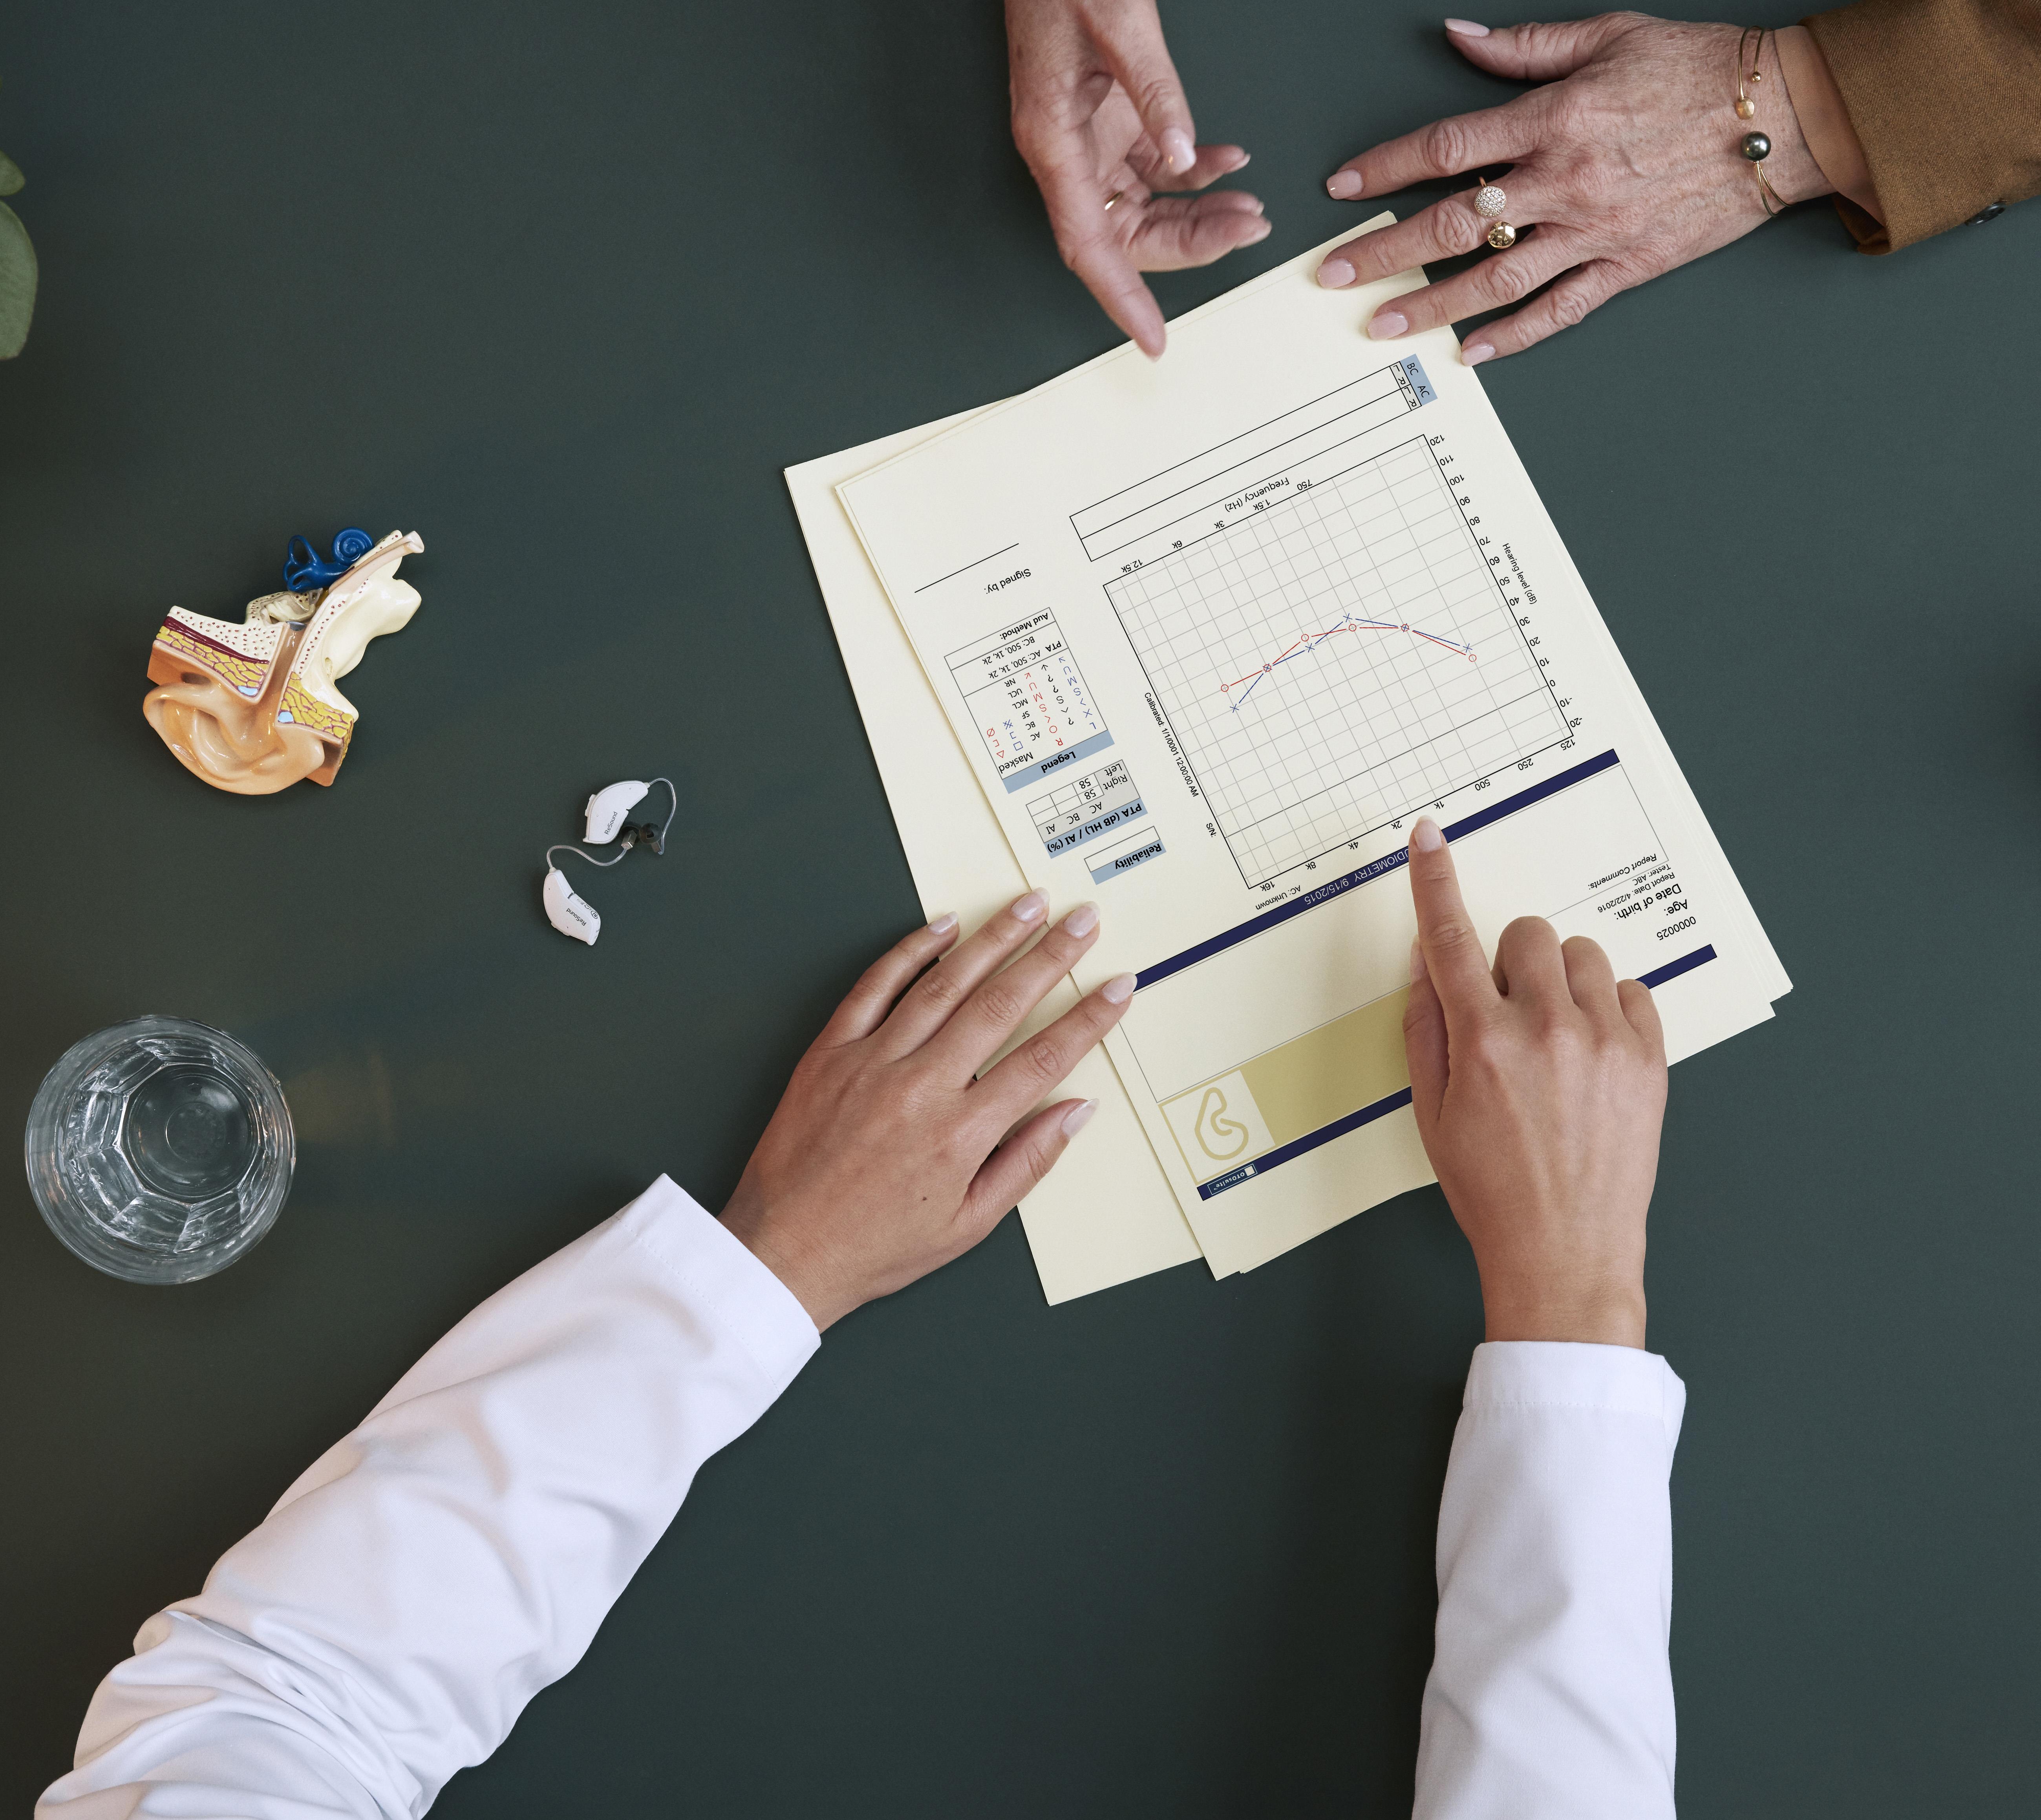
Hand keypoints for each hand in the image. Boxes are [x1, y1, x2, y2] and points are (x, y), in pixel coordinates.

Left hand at [720, 893, 1133, 1328]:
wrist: (784, 1249)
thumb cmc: (876, 1245)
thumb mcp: (968, 1224)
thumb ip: (1027, 1162)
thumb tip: (1076, 1110)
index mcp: (961, 1134)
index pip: (1042, 1059)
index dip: (1088, 1019)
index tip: (1117, 987)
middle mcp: (920, 1088)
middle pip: (1001, 1004)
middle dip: (1050, 956)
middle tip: (1081, 920)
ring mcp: (872, 1062)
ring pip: (944, 983)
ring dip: (993, 938)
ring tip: (1028, 905)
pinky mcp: (830, 1052)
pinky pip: (875, 986)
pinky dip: (910, 951)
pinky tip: (942, 926)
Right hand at [1007, 0, 1267, 356]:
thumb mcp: (1119, 23)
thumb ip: (1155, 92)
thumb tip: (1186, 156)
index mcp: (1053, 142)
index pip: (1089, 246)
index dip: (1122, 299)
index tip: (1152, 340)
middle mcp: (1066, 151)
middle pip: (1125, 233)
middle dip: (1189, 243)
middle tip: (1247, 232)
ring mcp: (1087, 137)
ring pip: (1144, 205)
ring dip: (1198, 213)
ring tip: (1250, 208)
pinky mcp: (1108, 117)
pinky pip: (1153, 165)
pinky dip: (1195, 172)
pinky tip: (1231, 164)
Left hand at [1317, 15, 1831, 363]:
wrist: (1781, 115)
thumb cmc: (1696, 70)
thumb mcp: (1609, 34)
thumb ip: (1526, 47)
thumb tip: (1457, 36)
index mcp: (1556, 118)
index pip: (1448, 146)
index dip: (1388, 167)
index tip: (1345, 187)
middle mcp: (1567, 179)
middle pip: (1455, 223)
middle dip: (1386, 250)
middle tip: (1334, 274)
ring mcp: (1595, 230)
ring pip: (1495, 278)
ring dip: (1431, 305)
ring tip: (1382, 323)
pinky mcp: (1626, 266)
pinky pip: (1558, 311)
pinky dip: (1511, 337)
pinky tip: (1470, 353)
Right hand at [1402, 817, 1666, 1346]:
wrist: (1564, 1250)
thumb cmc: (1491, 1188)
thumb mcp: (1431, 1113)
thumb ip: (1425, 1030)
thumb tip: (1428, 967)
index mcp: (1481, 1042)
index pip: (1449, 938)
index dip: (1433, 881)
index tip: (1429, 838)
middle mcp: (1544, 1030)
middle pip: (1528, 934)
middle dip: (1513, 962)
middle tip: (1510, 1012)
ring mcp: (1603, 1043)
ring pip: (1583, 955)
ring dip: (1563, 981)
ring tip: (1556, 1036)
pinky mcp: (1648, 1060)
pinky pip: (1632, 992)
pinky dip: (1610, 1009)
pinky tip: (1591, 1053)